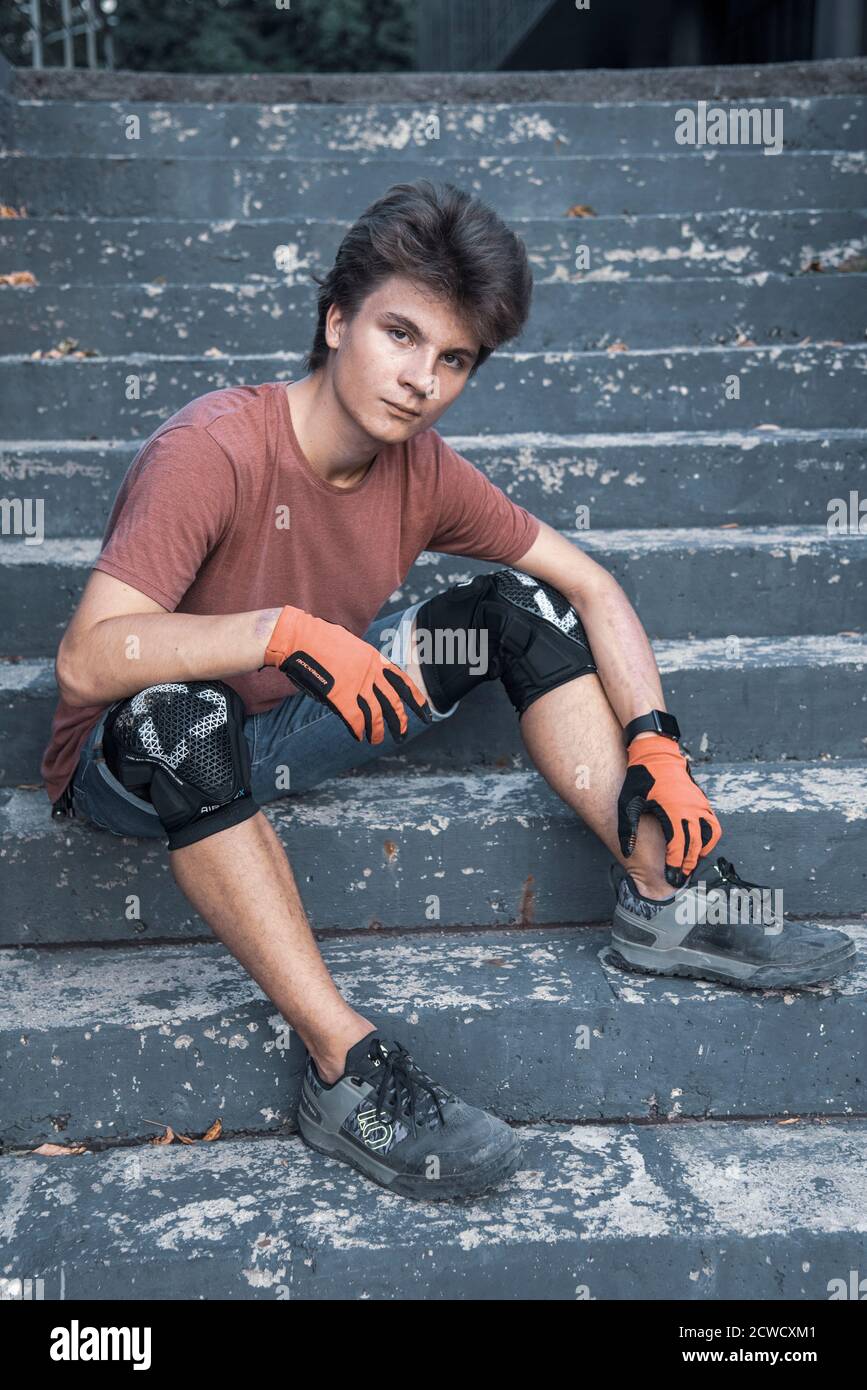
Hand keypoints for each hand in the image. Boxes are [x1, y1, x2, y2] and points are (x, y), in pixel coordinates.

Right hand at [262, 605, 432, 743]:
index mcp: (374, 658)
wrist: (298, 637)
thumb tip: (362, 682)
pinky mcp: (340, 696)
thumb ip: (360, 664)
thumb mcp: (348, 646)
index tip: (426, 712)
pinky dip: (358, 730)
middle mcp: (369, 673)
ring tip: (377, 740)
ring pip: (375, 715)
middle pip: (393, 702)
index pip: (402, 681)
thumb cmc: (318, 640)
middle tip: (403, 734)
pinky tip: (358, 737)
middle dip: (400, 721)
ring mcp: (356, 685)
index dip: (416, 699)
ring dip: (378, 731)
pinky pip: (354, 720)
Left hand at [617, 733, 722, 886]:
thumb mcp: (629, 803)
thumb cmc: (641, 778)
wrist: (656, 754)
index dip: (675, 865)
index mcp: (672, 811)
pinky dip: (709, 838)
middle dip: (687, 864)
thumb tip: (627, 852)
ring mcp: (699, 805)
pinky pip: (712, 825)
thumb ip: (628, 829)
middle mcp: (690, 809)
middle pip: (694, 846)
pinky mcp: (702, 802)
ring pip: (708, 837)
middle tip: (680, 878)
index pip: (678, 846)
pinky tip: (698, 846)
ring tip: (689, 864)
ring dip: (700, 852)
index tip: (672, 878)